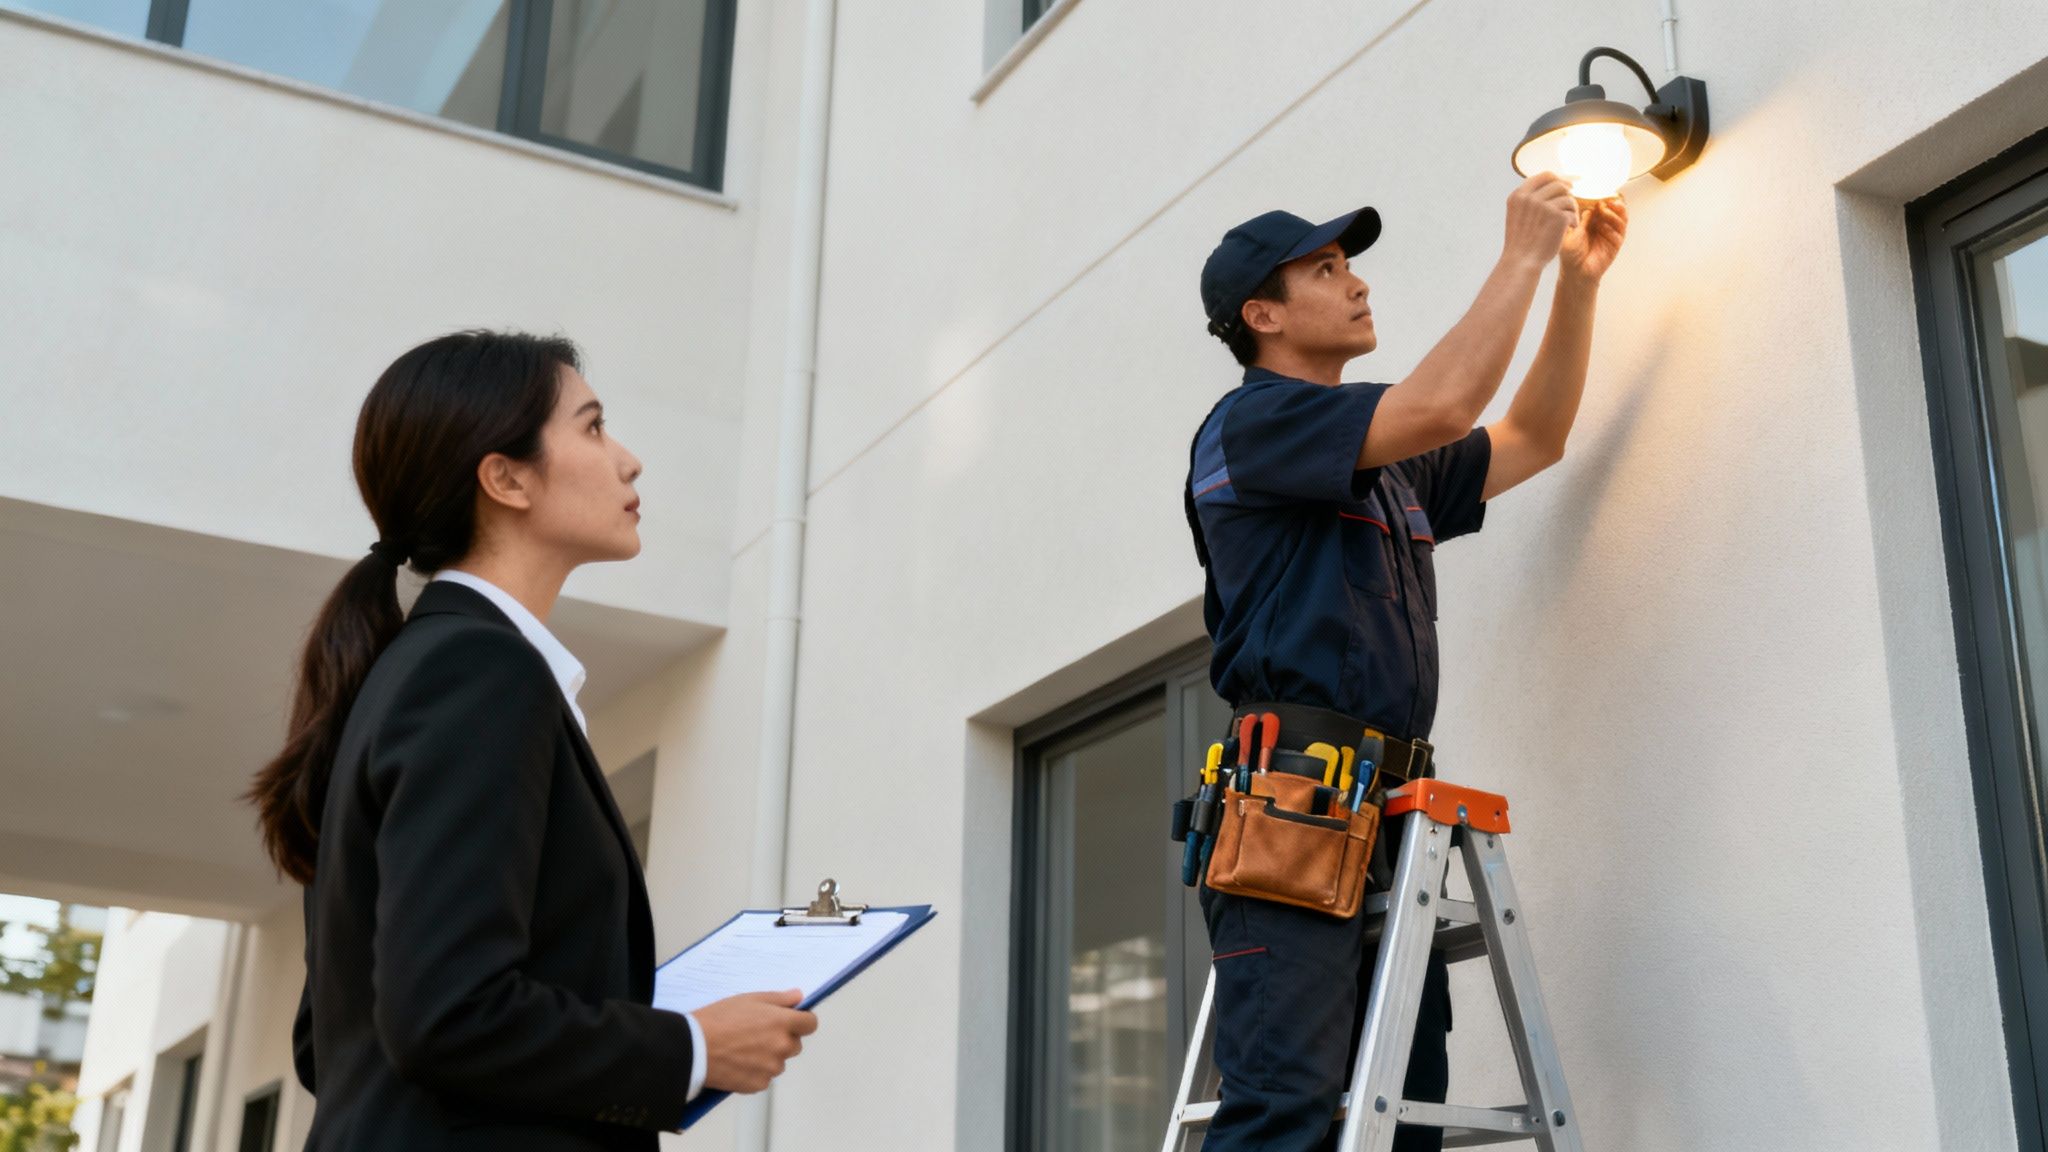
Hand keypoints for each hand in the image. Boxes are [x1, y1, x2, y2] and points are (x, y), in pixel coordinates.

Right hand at [697, 989, 818, 1093]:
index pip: (810, 1024)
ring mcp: (771, 1068)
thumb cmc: (718, 1020)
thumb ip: (779, 999)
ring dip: (768, 1057)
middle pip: (795, 1044)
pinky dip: (755, 1071)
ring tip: (743, 1048)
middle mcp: (782, 1047)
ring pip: (778, 1062)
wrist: (694, 1048)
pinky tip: (738, 1062)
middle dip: (782, 1039)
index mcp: (782, 1023)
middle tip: (758, 1033)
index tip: (793, 1020)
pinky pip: (765, 1078)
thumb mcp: (749, 999)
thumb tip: (798, 998)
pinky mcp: (759, 1084)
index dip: (802, 1021)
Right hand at [1502, 172, 1579, 271]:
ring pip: (1567, 197)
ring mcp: (1543, 205)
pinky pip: (1572, 210)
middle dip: (1568, 194)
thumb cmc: (1522, 242)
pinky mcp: (1557, 215)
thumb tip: (1553, 185)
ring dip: (1572, 208)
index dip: (1559, 178)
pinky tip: (1570, 228)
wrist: (1521, 262)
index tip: (1569, 185)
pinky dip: (1574, 219)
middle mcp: (1529, 197)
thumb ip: (1530, 200)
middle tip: (1571, 205)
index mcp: (1518, 195)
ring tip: (1569, 221)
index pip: (1544, 176)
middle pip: (1559, 184)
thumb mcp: (1517, 215)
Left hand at [1559, 195, 1627, 283]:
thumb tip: (1591, 207)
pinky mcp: (1616, 244)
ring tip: (1607, 208)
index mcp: (1592, 220)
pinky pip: (1620, 233)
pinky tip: (1605, 227)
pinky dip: (1614, 228)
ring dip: (1616, 212)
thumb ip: (1582, 219)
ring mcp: (1611, 234)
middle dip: (1613, 201)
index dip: (1603, 197)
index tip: (1600, 190)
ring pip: (1621, 218)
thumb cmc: (1570, 253)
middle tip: (1608, 197)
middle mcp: (1604, 225)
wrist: (1575, 272)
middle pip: (1615, 209)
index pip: (1602, 204)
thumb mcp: (1572, 232)